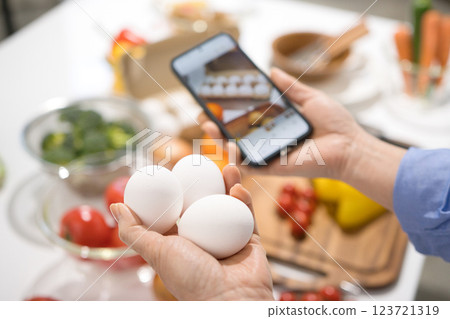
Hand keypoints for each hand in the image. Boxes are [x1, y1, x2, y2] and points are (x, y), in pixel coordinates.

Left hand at [110, 165, 273, 300]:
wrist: (229, 301)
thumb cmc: (190, 279)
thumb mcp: (156, 252)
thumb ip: (135, 230)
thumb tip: (116, 206)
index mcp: (180, 239)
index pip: (176, 207)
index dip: (175, 187)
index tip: (174, 167)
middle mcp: (203, 235)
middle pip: (204, 201)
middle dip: (205, 180)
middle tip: (203, 161)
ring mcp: (228, 236)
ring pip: (227, 203)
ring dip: (228, 183)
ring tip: (226, 165)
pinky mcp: (249, 238)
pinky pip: (246, 214)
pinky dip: (243, 198)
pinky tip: (238, 186)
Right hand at [201, 68, 405, 208]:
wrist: (348, 146)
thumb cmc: (334, 124)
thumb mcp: (309, 99)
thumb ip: (290, 87)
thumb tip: (271, 71)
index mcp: (276, 124)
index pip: (248, 116)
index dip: (231, 110)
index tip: (216, 100)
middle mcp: (269, 139)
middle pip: (237, 133)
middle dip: (218, 124)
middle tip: (205, 113)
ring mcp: (269, 154)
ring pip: (237, 149)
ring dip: (219, 139)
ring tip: (207, 125)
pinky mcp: (272, 167)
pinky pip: (248, 163)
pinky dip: (234, 155)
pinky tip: (225, 142)